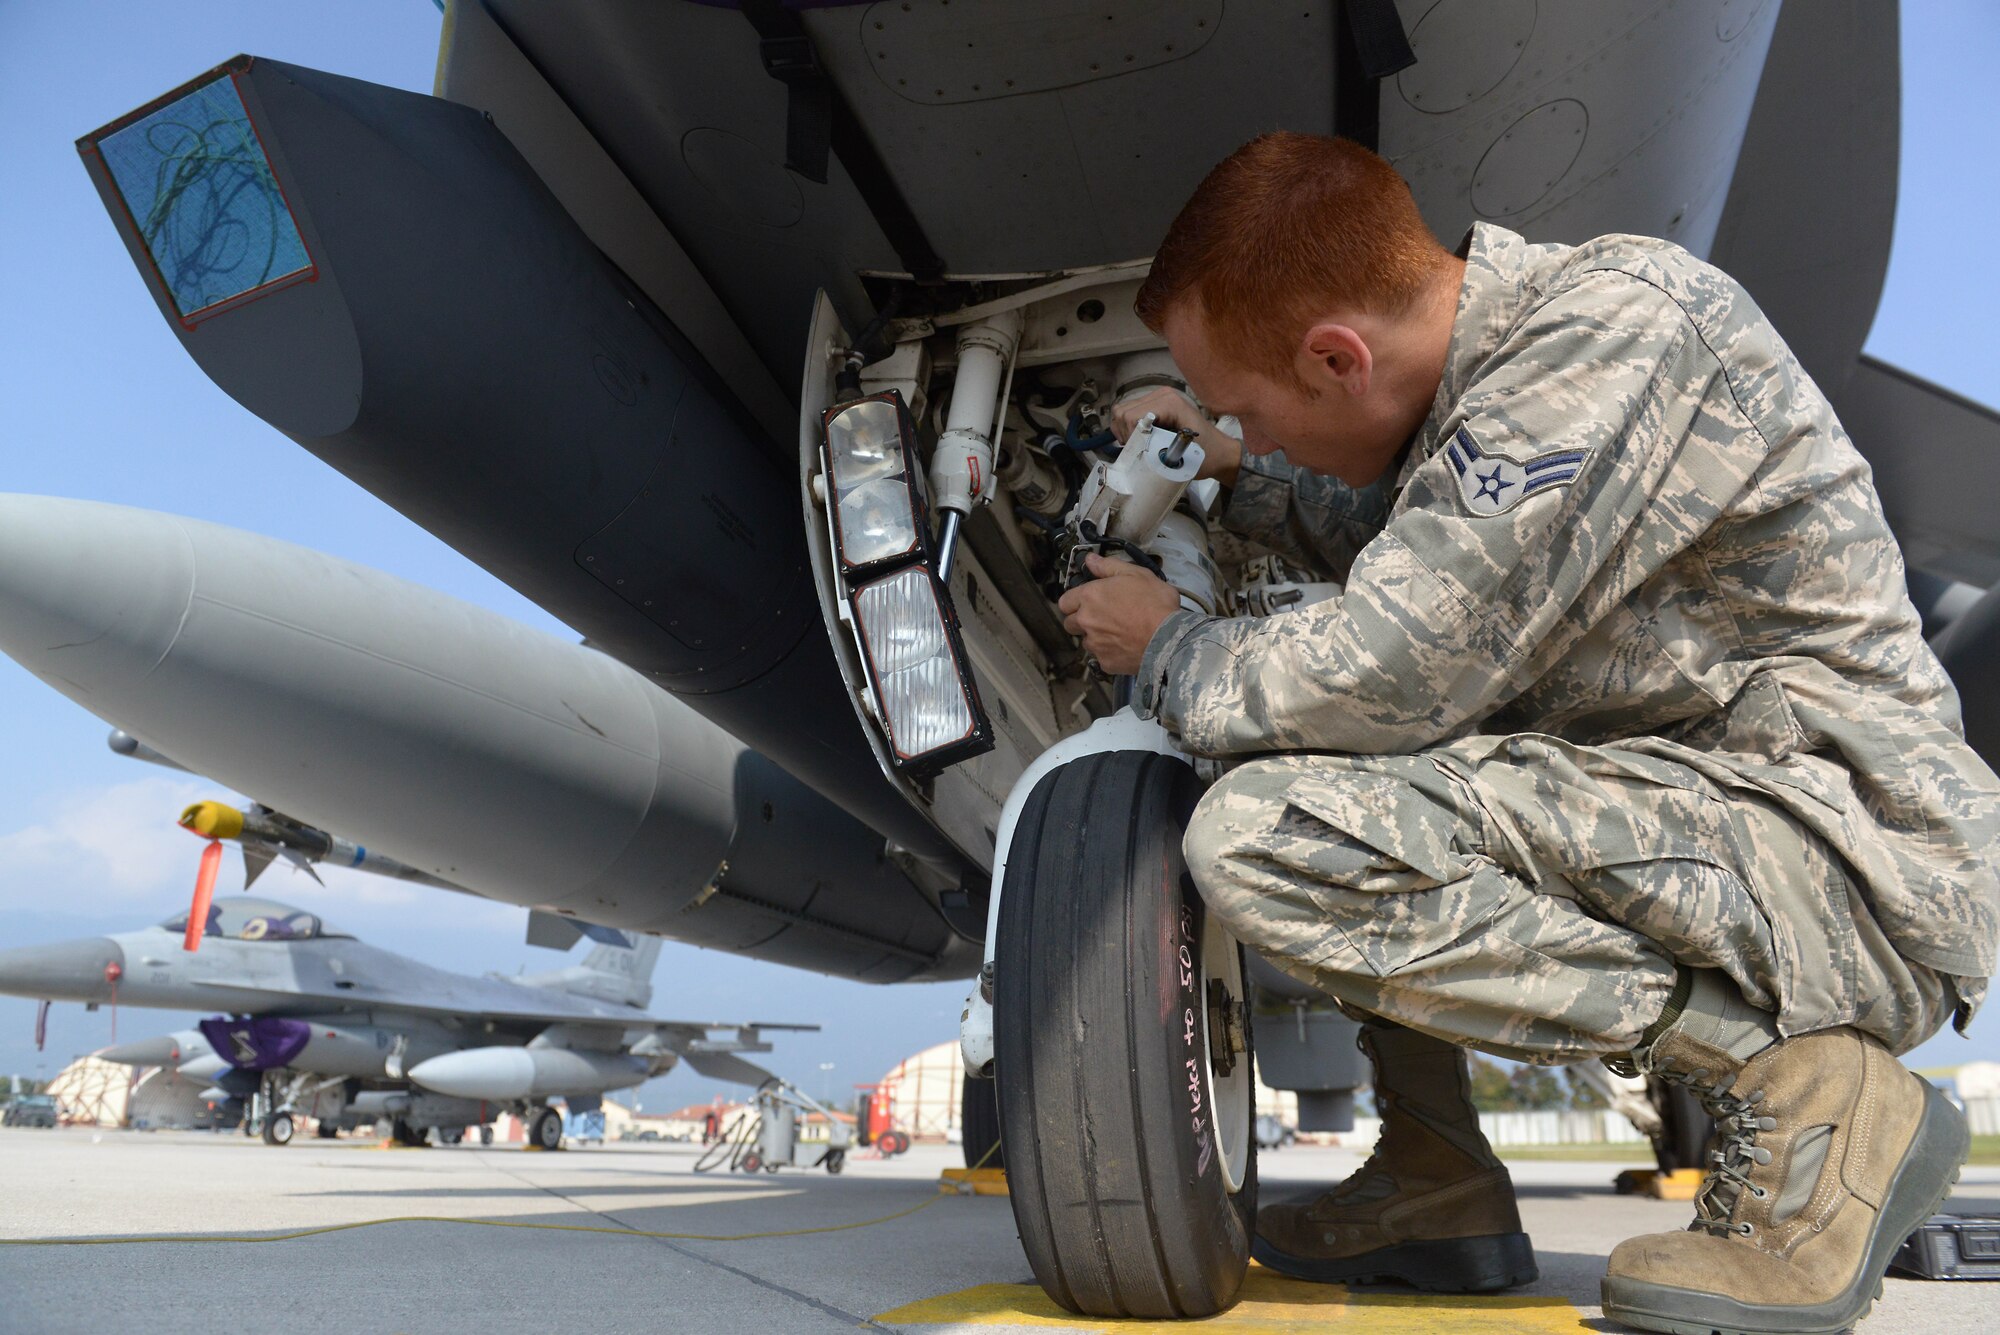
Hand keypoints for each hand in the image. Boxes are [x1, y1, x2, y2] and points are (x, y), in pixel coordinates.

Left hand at [1056, 553, 1182, 675]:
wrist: (1168, 638)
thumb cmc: (1154, 603)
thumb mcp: (1136, 574)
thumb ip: (1109, 566)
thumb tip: (1090, 560)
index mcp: (1090, 597)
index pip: (1064, 602)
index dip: (1074, 602)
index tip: (1086, 602)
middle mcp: (1086, 621)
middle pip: (1070, 623)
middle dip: (1082, 620)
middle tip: (1103, 617)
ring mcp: (1094, 644)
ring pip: (1086, 641)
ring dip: (1096, 637)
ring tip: (1118, 633)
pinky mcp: (1104, 662)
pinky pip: (1101, 657)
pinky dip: (1110, 653)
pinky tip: (1125, 646)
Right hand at [1108, 387, 1242, 486]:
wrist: (1220, 453)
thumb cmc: (1205, 456)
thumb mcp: (1180, 455)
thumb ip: (1154, 450)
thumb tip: (1131, 452)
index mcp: (1169, 403)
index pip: (1131, 416)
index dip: (1130, 437)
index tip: (1140, 453)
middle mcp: (1161, 395)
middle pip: (1123, 411)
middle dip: (1125, 434)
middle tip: (1135, 451)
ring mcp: (1158, 398)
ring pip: (1122, 411)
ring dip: (1124, 431)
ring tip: (1136, 446)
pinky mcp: (1155, 404)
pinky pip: (1129, 412)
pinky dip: (1127, 428)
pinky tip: (1138, 440)